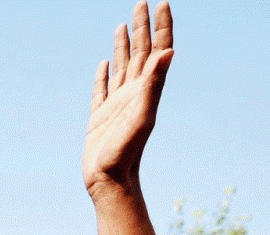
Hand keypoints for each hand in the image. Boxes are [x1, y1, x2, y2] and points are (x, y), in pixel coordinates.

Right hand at [83, 2, 173, 196]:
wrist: (110, 182)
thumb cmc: (126, 153)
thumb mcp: (142, 115)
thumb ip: (154, 83)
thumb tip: (169, 51)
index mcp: (145, 89)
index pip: (157, 50)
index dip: (161, 26)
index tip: (161, 3)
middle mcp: (133, 93)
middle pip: (140, 53)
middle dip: (142, 27)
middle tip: (141, 3)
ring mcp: (116, 105)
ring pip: (122, 67)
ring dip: (124, 46)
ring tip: (122, 26)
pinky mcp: (100, 117)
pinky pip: (101, 90)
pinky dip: (103, 75)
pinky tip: (103, 65)